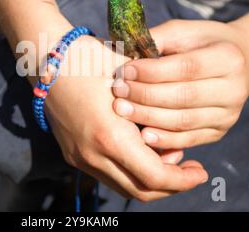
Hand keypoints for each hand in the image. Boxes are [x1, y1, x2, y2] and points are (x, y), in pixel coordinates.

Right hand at [46, 35, 207, 200]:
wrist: (46, 59)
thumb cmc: (90, 60)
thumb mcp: (129, 75)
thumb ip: (155, 105)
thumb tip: (178, 128)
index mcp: (110, 136)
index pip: (155, 176)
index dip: (183, 179)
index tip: (202, 171)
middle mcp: (92, 155)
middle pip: (141, 190)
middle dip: (171, 185)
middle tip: (190, 170)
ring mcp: (79, 157)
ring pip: (123, 186)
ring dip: (150, 179)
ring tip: (168, 157)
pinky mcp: (72, 154)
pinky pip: (107, 174)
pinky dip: (129, 171)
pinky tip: (141, 149)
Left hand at [112, 19, 248, 148]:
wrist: (241, 62)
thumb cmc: (203, 43)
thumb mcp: (184, 31)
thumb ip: (157, 39)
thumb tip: (122, 50)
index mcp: (228, 58)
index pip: (185, 68)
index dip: (152, 72)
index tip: (125, 70)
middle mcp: (233, 89)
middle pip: (183, 96)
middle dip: (145, 95)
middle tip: (118, 91)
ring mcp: (228, 114)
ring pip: (183, 120)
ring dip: (148, 117)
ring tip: (122, 109)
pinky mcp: (218, 132)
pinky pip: (188, 139)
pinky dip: (164, 138)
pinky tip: (143, 134)